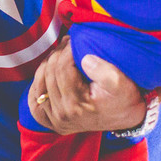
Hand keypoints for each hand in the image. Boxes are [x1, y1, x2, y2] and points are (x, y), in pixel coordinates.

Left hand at [29, 39, 149, 133]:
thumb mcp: (121, 83)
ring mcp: (54, 120)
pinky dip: (39, 82)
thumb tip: (84, 58)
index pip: (62, 67)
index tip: (76, 39)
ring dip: (48, 64)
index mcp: (76, 104)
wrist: (126, 120)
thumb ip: (104, 71)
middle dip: (58, 53)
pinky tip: (50, 72)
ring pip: (40, 82)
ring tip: (61, 54)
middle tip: (69, 42)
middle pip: (50, 72)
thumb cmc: (124, 98)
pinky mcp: (50, 122)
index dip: (67, 49)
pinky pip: (34, 98)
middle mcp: (61, 114)